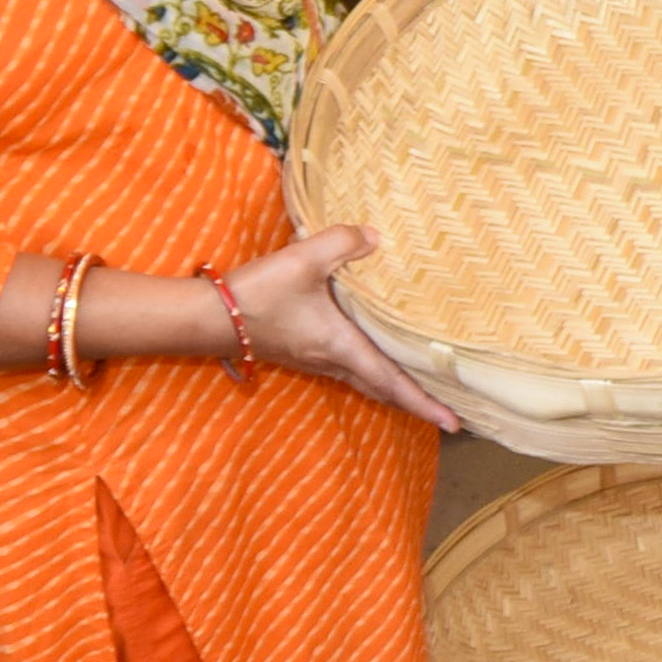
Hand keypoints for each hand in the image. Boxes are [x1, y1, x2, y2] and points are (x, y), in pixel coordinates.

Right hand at [216, 226, 459, 429]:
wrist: (207, 317)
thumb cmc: (256, 295)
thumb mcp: (304, 260)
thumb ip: (343, 243)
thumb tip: (377, 238)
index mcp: (342, 347)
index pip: (393, 382)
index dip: (425, 404)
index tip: (454, 422)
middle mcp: (332, 361)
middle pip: (383, 389)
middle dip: (416, 401)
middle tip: (447, 412)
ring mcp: (315, 359)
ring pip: (364, 378)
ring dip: (393, 385)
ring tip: (421, 385)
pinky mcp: (301, 350)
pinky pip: (346, 366)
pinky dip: (370, 369)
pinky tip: (372, 351)